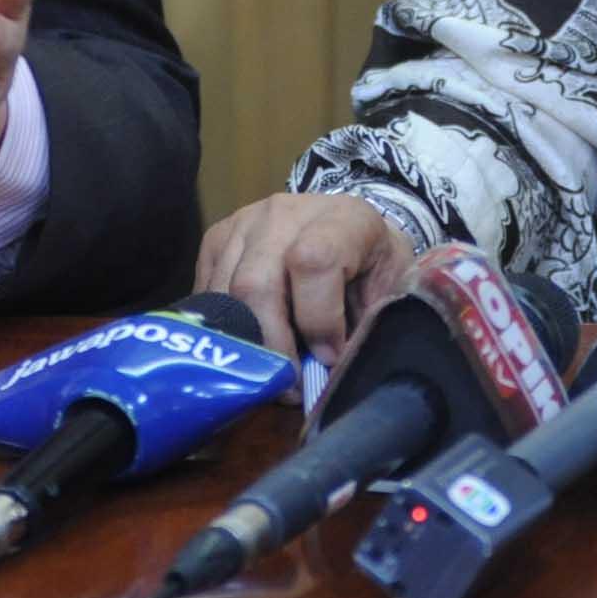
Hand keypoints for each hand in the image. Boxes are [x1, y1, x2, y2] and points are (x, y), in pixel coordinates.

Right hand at [197, 193, 417, 364]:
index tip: (328, 356)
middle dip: (271, 346)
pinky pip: (207, 293)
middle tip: (290, 384)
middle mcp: (286, 213)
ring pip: (225, 294)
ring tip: (269, 372)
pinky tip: (250, 344)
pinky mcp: (217, 239)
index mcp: (342, 219)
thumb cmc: (372, 268)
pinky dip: (225, 329)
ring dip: (245, 345)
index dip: (318, 319)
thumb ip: (365, 328)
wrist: (348, 229)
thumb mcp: (388, 292)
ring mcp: (245, 223)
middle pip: (256, 284)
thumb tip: (327, 374)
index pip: (313, 262)